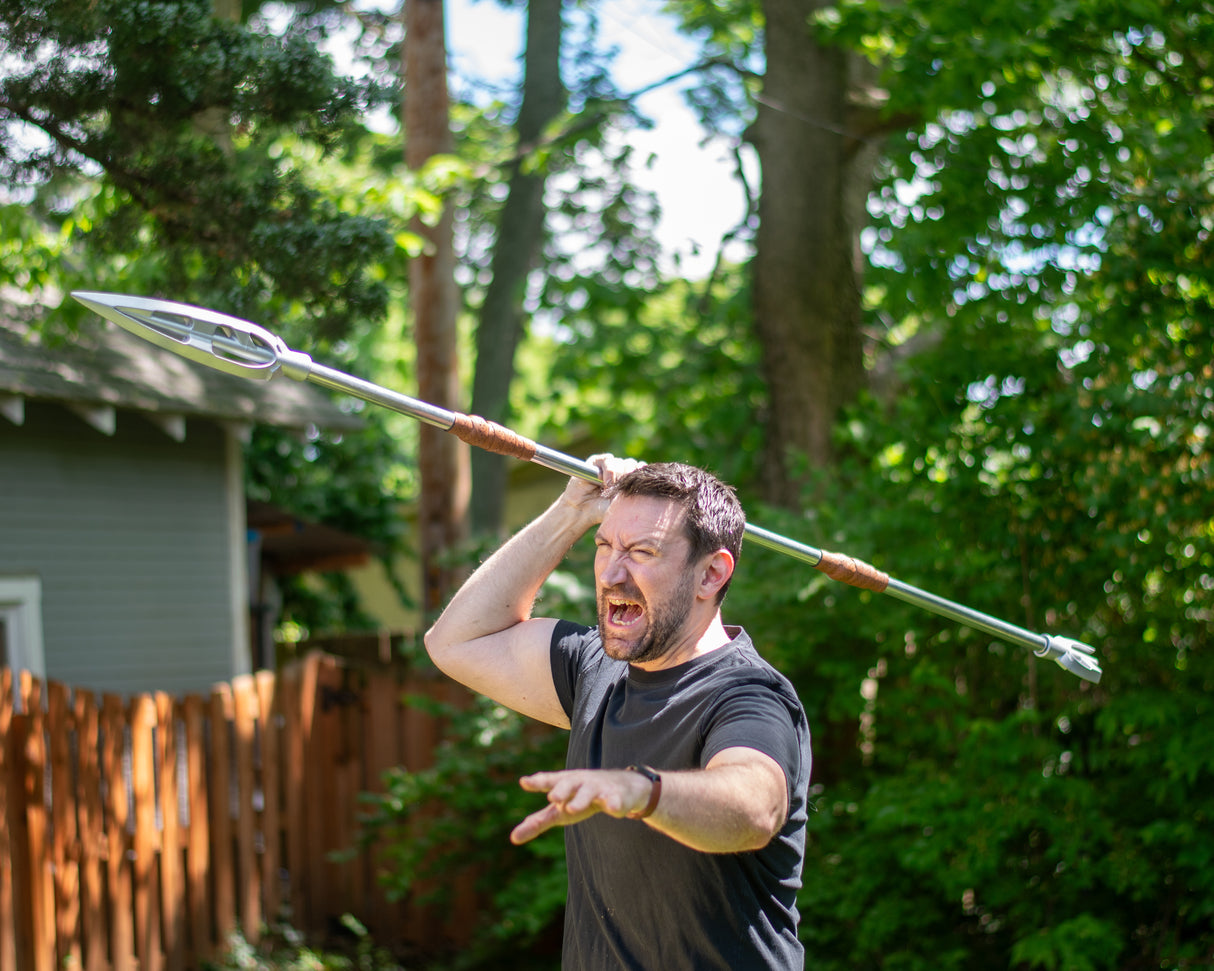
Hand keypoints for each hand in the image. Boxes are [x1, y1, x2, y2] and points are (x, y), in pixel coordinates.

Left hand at [510, 768, 654, 844]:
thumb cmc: (581, 799)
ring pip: (589, 792)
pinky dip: (615, 804)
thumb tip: (513, 838)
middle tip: (552, 798)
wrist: (622, 787)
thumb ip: (537, 822)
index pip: (549, 781)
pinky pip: (616, 800)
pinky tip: (613, 809)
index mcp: (564, 784)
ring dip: (580, 799)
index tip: (524, 782)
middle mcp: (580, 782)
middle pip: (569, 783)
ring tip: (571, 809)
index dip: (537, 782)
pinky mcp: (617, 797)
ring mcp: (599, 788)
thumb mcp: (559, 811)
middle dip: (561, 790)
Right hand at [559, 453, 644, 518]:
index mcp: (628, 479)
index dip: (641, 473)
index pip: (641, 469)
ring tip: (610, 488)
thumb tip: (643, 483)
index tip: (638, 484)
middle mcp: (619, 470)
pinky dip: (609, 470)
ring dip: (617, 475)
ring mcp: (607, 465)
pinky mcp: (595, 461)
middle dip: (629, 475)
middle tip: (622, 488)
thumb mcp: (621, 503)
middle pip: (632, 463)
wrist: (582, 511)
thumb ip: (632, 492)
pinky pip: (608, 459)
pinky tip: (604, 482)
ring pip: (621, 462)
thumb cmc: (602, 510)